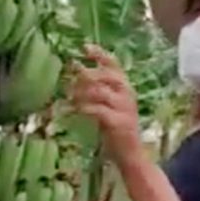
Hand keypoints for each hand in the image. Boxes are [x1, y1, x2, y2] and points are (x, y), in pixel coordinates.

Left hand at [68, 44, 145, 173]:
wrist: (130, 153)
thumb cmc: (116, 127)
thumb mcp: (108, 104)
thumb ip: (97, 90)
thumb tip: (76, 74)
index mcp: (125, 87)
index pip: (115, 65)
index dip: (100, 54)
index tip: (85, 47)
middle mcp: (127, 94)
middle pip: (107, 75)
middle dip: (87, 73)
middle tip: (70, 76)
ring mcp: (124, 108)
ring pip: (100, 92)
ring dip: (81, 92)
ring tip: (68, 96)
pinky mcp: (118, 122)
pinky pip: (98, 110)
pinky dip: (83, 108)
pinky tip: (73, 109)